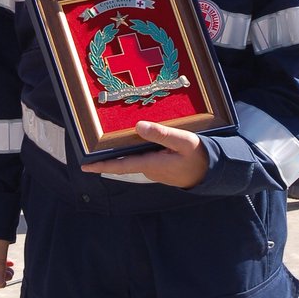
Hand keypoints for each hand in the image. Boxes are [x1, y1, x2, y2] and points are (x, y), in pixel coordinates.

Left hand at [81, 120, 208, 188]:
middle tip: (89, 150)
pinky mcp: (161, 166)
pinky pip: (143, 157)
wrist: (213, 171)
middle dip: (106, 158)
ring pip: (133, 159)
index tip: (85, 165)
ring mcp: (155, 169)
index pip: (120, 166)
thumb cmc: (199, 156)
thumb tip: (138, 126)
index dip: (101, 165)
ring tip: (106, 143)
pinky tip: (134, 140)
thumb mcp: (183, 142)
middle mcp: (149, 169)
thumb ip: (161, 134)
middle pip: (123, 162)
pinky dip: (135, 150)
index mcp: (151, 164)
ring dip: (121, 153)